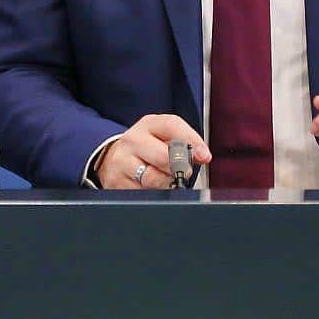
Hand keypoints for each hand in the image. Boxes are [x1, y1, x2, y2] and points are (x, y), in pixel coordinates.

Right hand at [95, 114, 210, 188]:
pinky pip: (142, 193)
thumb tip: (203, 156)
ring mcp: (122, 162)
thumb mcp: (165, 136)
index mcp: (147, 125)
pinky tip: (150, 186)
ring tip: (165, 179)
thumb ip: (187, 141)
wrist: (114, 158)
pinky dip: (152, 193)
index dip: (192, 141)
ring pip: (154, 179)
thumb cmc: (147, 147)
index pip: (172, 126)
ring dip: (167, 183)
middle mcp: (132, 140)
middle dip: (180, 168)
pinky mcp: (116, 182)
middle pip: (164, 157)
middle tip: (183, 172)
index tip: (204, 156)